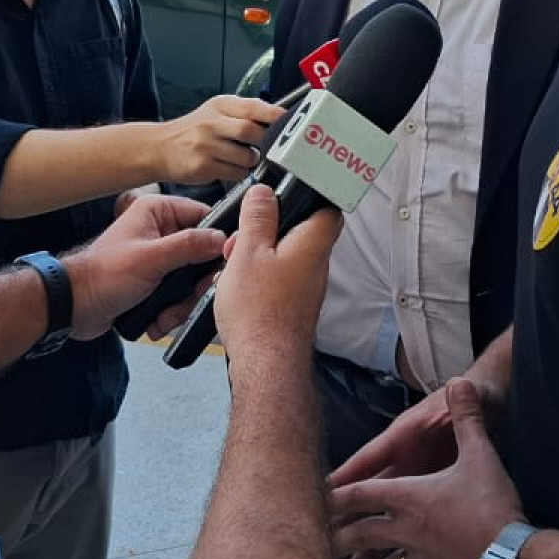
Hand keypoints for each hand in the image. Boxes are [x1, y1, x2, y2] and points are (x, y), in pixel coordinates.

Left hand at [66, 195, 225, 339]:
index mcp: (158, 212)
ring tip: (165, 316)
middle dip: (195, 284)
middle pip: (201, 254)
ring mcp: (159, 258)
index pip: (204, 217)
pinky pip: (178, 294)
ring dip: (182, 303)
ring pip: (191, 279)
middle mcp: (161, 231)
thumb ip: (189, 246)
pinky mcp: (155, 281)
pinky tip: (157, 320)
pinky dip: (171, 311)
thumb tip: (223, 238)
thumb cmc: (104, 276)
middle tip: (190, 297)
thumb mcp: (151, 259)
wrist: (75, 307)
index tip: (223, 263)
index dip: (217, 240)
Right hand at [157, 96, 278, 184]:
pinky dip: (239, 172)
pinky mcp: (202, 166)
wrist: (160, 147)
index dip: (274, 115)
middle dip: (264, 141)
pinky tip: (229, 166)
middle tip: (265, 145)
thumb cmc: (194, 130)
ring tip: (243, 156)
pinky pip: (235, 173)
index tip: (288, 122)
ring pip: (246, 156)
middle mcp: (211, 122)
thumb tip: (278, 118)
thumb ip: (244, 113)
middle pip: (250, 130)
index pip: (253, 107)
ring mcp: (205, 145)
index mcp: (220, 105)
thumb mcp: (216, 112)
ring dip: (252, 160)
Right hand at [211, 183, 339, 374]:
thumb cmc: (260, 312)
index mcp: (313, 244)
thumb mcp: (248, 252)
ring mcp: (305, 289)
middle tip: (242, 240)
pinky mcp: (292, 308)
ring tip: (232, 267)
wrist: (265, 365)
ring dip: (256, 257)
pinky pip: (276, 282)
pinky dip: (256, 280)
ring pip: (283, 258)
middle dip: (266, 232)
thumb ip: (257, 218)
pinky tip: (235, 289)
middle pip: (298, 233)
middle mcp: (316, 266)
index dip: (304, 198)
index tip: (280, 198)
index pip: (326, 208)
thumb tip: (264, 194)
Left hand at [331, 381, 525, 558]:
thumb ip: (467, 417)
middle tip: (320, 543)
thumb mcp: (480, 454)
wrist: (511, 557)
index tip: (317, 501)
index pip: (362, 494)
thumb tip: (461, 382)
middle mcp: (407, 529)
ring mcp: (422, 558)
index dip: (337, 496)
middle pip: (362, 534)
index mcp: (409, 497)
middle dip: (340, 538)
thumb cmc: (490, 505)